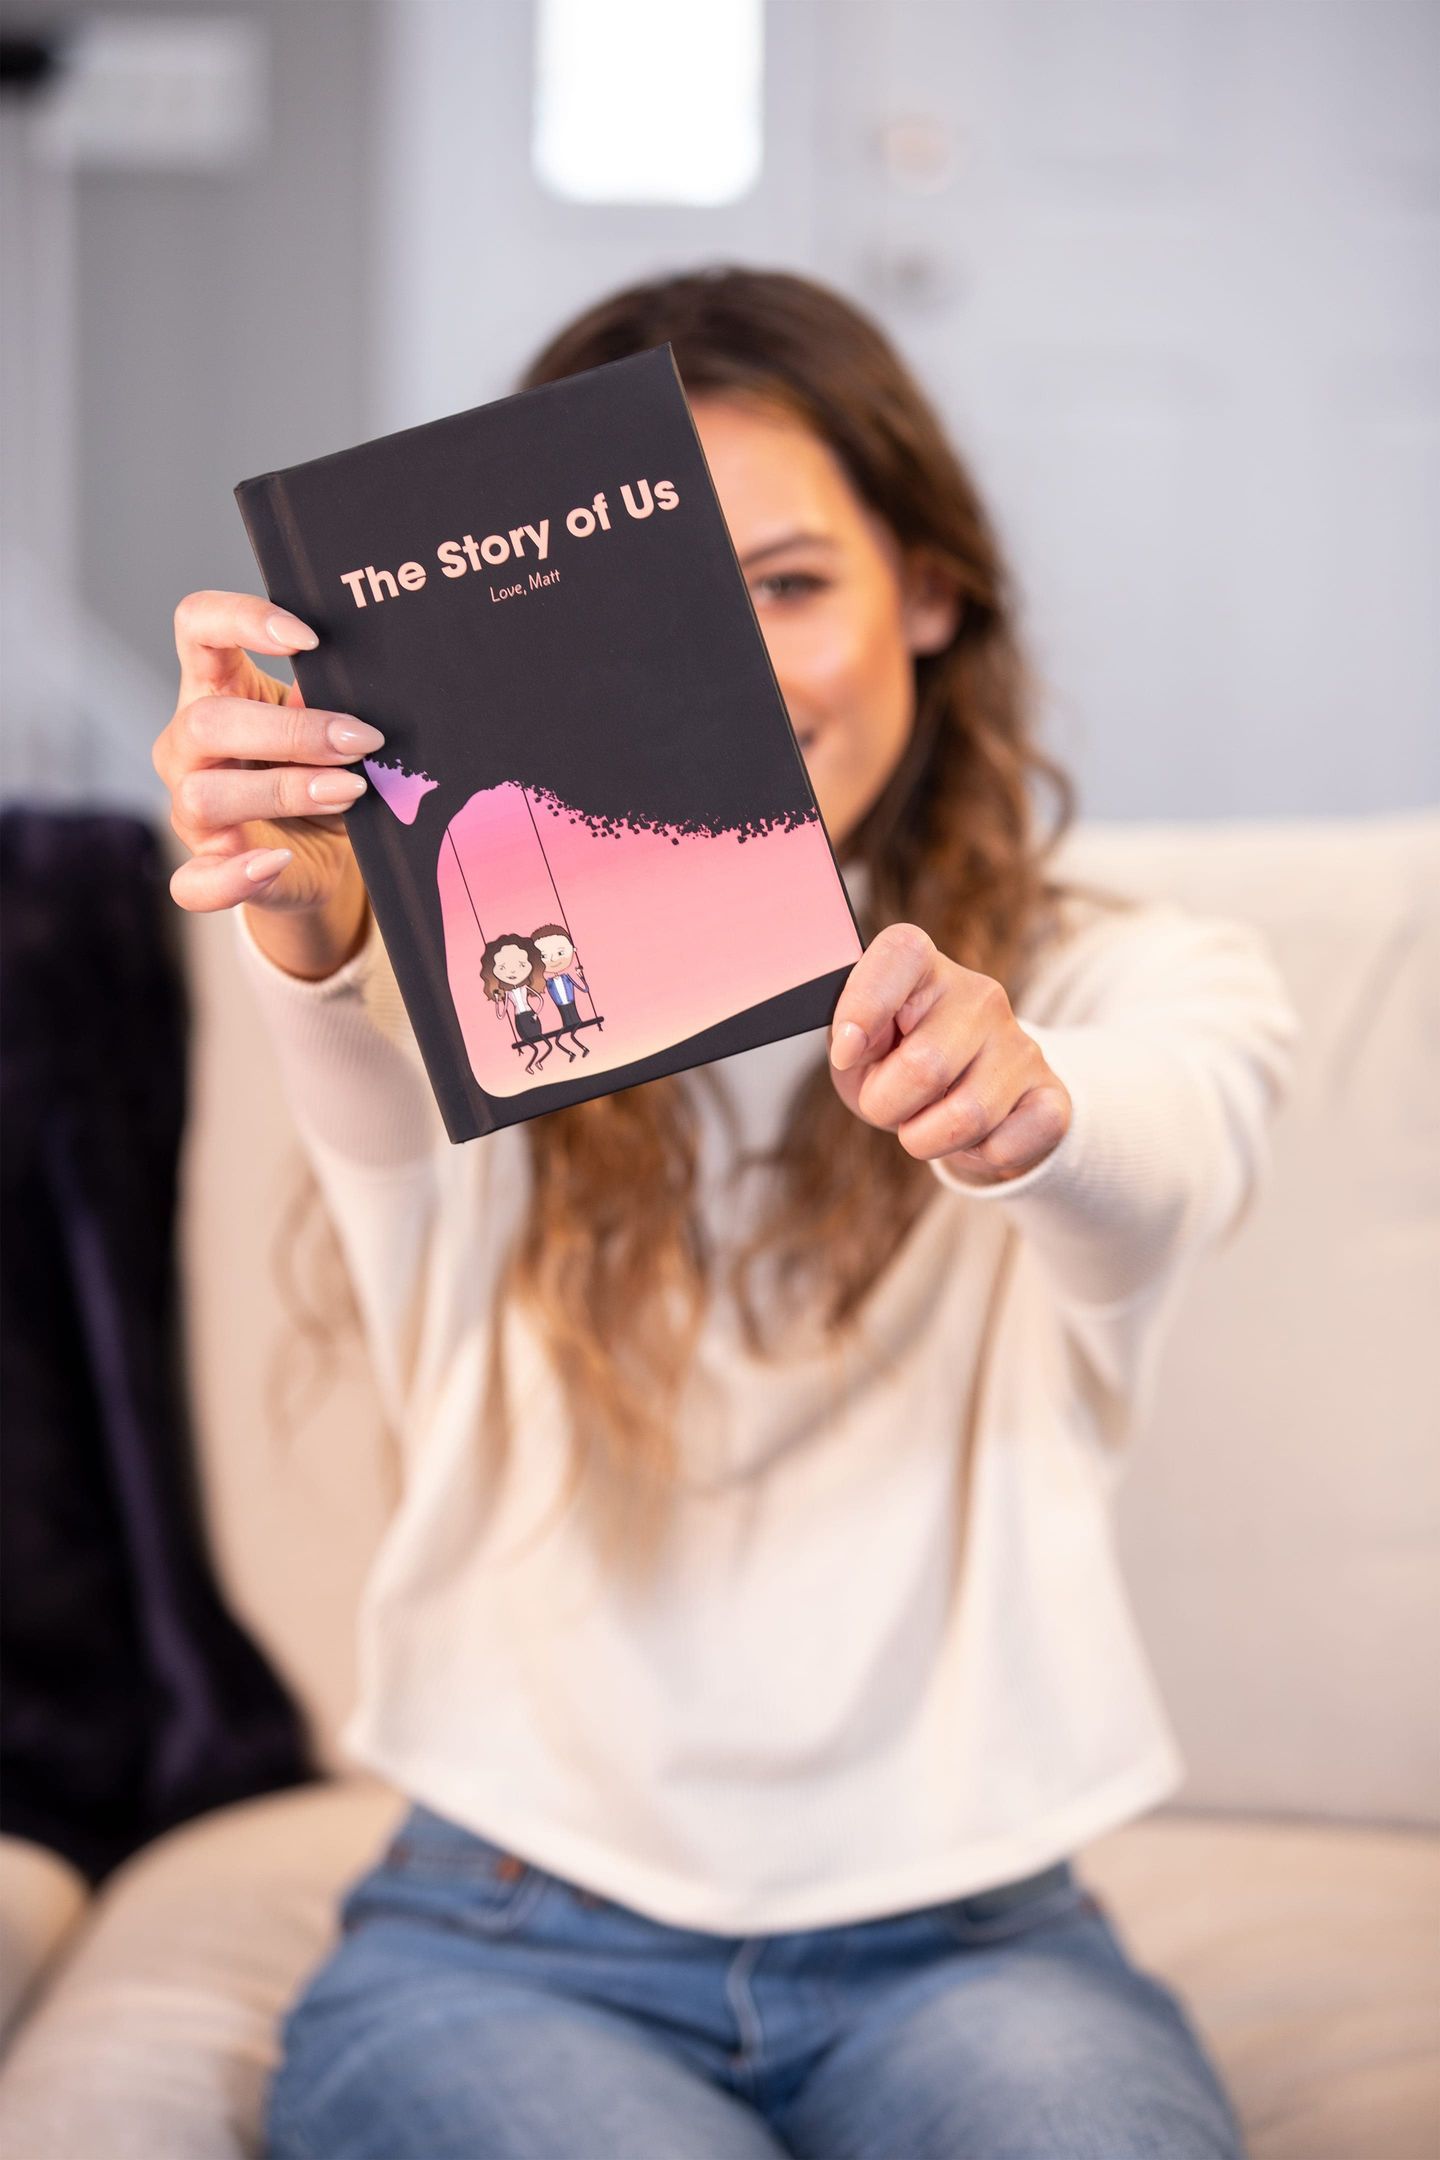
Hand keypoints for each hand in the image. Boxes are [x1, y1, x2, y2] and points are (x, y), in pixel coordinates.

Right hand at [154, 590, 385, 916]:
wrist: (316, 856)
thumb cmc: (319, 772)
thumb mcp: (329, 732)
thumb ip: (332, 704)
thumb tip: (364, 685)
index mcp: (214, 688)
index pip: (196, 626)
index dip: (239, 618)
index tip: (307, 638)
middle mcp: (189, 745)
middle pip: (207, 721)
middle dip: (291, 732)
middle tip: (359, 741)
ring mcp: (189, 808)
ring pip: (205, 795)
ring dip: (283, 790)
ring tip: (349, 791)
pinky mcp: (205, 867)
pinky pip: (195, 882)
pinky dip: (233, 876)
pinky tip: (277, 861)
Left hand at [827, 923, 1070, 1183]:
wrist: (960, 1103)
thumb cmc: (895, 1065)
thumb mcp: (856, 1047)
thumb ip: (849, 1036)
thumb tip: (855, 1045)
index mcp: (924, 966)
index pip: (899, 954)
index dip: (863, 1007)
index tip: (846, 1053)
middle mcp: (980, 995)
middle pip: (924, 1068)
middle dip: (886, 1106)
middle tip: (890, 1100)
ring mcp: (1021, 1044)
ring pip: (965, 1117)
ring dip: (927, 1139)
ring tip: (927, 1119)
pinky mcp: (1051, 1096)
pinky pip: (1004, 1147)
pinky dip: (974, 1157)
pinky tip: (971, 1135)